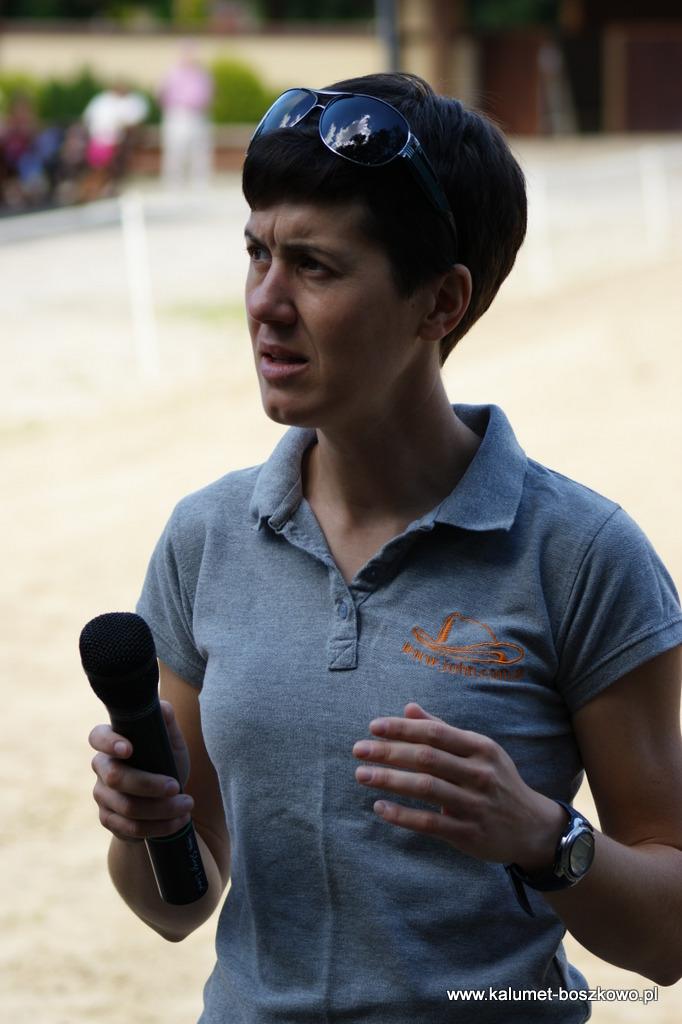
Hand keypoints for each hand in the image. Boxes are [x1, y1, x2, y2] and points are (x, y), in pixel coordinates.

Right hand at [89, 701, 193, 843]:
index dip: (109, 743)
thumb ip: (166, 721)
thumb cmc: (166, 760)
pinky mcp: (109, 820)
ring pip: (127, 807)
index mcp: (112, 742)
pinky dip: (159, 826)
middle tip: (177, 787)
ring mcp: (102, 795)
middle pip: (116, 778)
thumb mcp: (171, 741)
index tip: (129, 750)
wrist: (165, 798)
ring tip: (187, 805)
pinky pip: (130, 828)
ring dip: (161, 809)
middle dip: (150, 785)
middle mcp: (102, 768)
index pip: (97, 737)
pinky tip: (178, 821)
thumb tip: (162, 707)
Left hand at [352, 702, 564, 870]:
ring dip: (390, 780)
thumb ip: (442, 729)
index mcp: (480, 748)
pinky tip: (380, 808)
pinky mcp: (469, 833)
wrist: (532, 827)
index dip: (402, 728)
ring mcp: (475, 804)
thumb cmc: (497, 780)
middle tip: (358, 750)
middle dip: (389, 752)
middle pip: (427, 758)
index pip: (435, 733)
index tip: (373, 727)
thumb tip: (408, 708)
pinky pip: (430, 823)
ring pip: (425, 788)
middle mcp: (479, 773)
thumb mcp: (478, 751)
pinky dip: (402, 815)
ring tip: (361, 775)